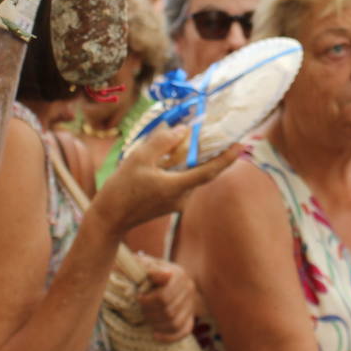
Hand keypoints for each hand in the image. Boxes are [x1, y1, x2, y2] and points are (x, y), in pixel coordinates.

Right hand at [92, 127, 240, 237]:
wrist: (109, 219)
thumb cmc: (121, 189)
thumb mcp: (139, 159)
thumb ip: (162, 142)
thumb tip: (183, 131)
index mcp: (177, 187)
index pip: (209, 171)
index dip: (226, 158)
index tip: (241, 145)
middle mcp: (182, 197)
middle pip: (201, 171)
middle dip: (208, 152)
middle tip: (213, 132)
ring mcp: (177, 202)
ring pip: (190, 175)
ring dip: (190, 159)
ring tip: (184, 139)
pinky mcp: (170, 203)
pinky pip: (181, 181)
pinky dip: (180, 168)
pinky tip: (167, 156)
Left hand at [137, 256, 196, 342]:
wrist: (156, 275)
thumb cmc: (147, 270)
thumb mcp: (144, 264)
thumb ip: (147, 267)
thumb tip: (157, 274)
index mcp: (179, 274)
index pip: (164, 297)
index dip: (147, 301)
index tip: (138, 297)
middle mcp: (189, 288)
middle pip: (168, 312)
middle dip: (150, 313)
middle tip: (141, 309)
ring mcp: (191, 304)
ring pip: (175, 323)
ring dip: (157, 324)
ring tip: (147, 318)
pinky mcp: (190, 317)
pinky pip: (184, 331)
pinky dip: (169, 336)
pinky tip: (155, 334)